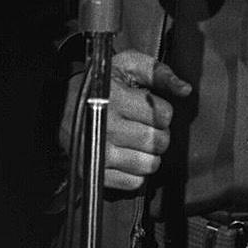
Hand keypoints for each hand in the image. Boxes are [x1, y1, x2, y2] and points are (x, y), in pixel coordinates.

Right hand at [60, 48, 191, 190]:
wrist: (61, 104)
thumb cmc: (102, 82)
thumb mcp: (128, 65)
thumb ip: (159, 72)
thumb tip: (185, 90)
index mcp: (116, 98)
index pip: (163, 115)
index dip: (164, 111)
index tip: (153, 107)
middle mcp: (106, 127)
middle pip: (158, 141)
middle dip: (161, 133)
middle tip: (149, 125)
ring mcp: (99, 153)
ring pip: (149, 164)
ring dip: (151, 154)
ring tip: (140, 141)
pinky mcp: (95, 172)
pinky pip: (133, 182)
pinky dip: (137, 172)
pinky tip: (129, 155)